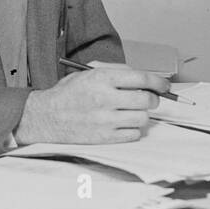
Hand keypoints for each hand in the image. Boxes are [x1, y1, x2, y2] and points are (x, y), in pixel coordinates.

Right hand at [14, 65, 170, 144]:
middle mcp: (105, 99)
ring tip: (131, 112)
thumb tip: (142, 76)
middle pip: (146, 100)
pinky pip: (133, 135)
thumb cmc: (67, 94)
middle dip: (152, 99)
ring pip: (143, 118)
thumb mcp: (87, 72)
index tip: (164, 85)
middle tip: (148, 99)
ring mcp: (105, 120)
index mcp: (101, 79)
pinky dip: (133, 130)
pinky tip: (122, 124)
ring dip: (142, 115)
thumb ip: (114, 71)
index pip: (142, 78)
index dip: (158, 82)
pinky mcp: (104, 137)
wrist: (45, 117)